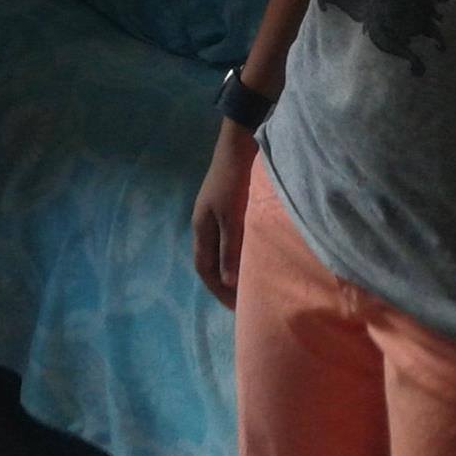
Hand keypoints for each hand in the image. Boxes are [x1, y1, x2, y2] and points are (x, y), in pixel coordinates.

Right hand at [191, 119, 259, 308]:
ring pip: (220, 251)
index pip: (204, 268)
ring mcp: (215, 215)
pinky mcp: (228, 207)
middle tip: (245, 302)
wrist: (239, 147)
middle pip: (210, 262)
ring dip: (231, 269)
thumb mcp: (233, 218)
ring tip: (251, 284)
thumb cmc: (235, 183)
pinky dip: (237, 254)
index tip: (237, 308)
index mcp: (202, 229)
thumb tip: (227, 283)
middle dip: (224, 284)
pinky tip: (253, 256)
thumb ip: (230, 250)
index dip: (218, 290)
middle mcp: (205, 224)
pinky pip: (229, 239)